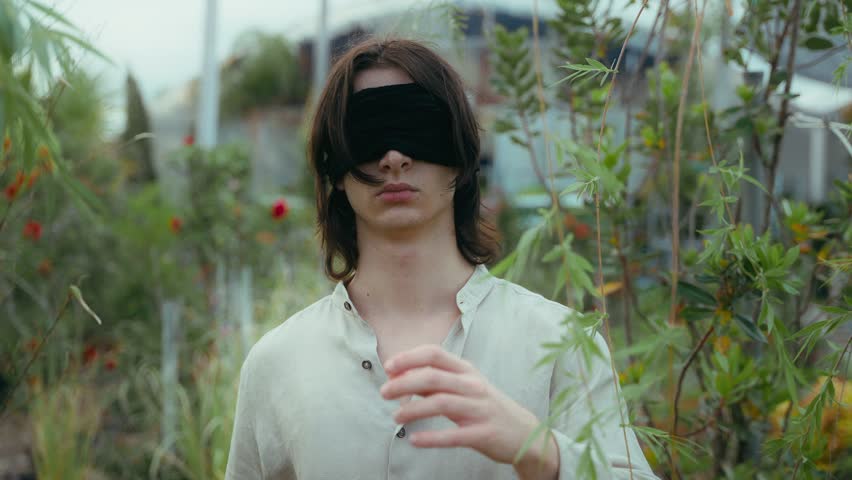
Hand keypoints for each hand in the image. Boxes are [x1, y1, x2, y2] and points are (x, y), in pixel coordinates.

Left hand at [380, 345, 558, 476]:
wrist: (524, 432)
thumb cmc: (485, 406)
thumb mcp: (463, 387)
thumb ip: (434, 381)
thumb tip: (400, 375)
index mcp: (466, 371)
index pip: (434, 354)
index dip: (409, 358)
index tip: (388, 367)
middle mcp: (473, 386)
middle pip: (433, 377)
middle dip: (404, 383)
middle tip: (384, 393)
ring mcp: (479, 409)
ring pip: (441, 403)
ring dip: (413, 410)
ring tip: (395, 417)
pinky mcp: (483, 434)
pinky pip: (454, 435)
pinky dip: (432, 437)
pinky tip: (414, 440)